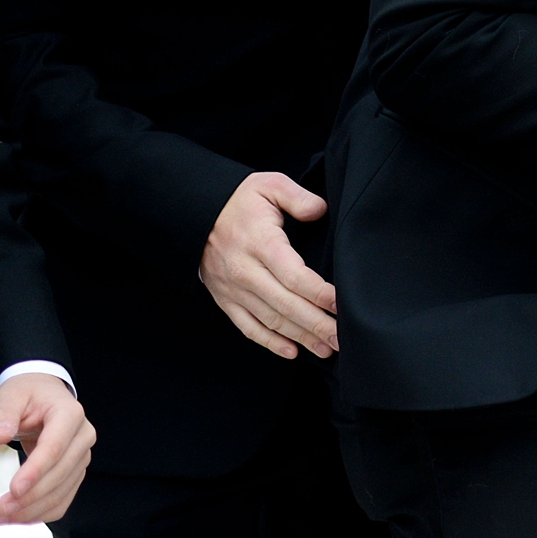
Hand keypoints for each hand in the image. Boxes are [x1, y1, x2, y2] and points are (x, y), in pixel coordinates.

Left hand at [0, 373, 94, 525]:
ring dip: (30, 511)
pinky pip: (61, 501)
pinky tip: (14, 518)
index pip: (55, 447)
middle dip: (29, 497)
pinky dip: (39, 514)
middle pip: (60, 474)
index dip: (35, 471)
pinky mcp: (75, 473)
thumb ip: (4, 413)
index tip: (12, 490)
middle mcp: (83, 437)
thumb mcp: (11, 395)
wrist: (43, 397)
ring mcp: (82, 457)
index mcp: (70, 414)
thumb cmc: (26, 395)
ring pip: (61, 493)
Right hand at [198, 172, 337, 359]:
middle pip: (286, 304)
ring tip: (326, 348)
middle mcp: (246, 271)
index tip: (341, 304)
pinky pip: (248, 327)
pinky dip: (270, 342)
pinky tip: (292, 351)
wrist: (194, 216)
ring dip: (300, 337)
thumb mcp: (268, 186)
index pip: (293, 275)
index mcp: (260, 243)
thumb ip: (297, 197)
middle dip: (316, 324)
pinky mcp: (226, 301)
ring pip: (271, 320)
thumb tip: (319, 211)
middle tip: (342, 338)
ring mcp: (234, 290)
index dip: (318, 293)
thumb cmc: (239, 201)